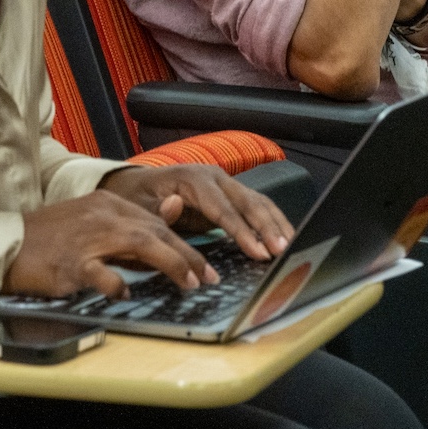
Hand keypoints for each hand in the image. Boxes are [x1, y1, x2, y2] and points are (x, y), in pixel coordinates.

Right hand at [4, 187, 215, 297]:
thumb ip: (133, 221)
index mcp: (108, 205)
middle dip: (186, 256)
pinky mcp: (70, 263)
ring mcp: (86, 239)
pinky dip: (116, 283)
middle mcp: (101, 216)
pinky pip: (100, 273)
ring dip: (168, 264)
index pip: (155, 223)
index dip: (183, 245)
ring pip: (138, 244)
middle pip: (154, 232)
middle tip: (206, 277)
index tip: (203, 267)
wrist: (7, 244)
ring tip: (186, 283)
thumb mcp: (94, 223)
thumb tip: (175, 207)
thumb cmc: (52, 238)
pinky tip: (125, 293)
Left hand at [101, 164, 293, 261]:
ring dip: (276, 224)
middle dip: (267, 228)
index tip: (258, 252)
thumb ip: (158, 212)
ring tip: (290, 246)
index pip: (223, 209)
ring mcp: (225, 183)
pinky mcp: (230, 193)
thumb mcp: (140, 208)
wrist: (137, 185)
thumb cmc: (138, 200)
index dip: (243, 232)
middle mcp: (214, 177)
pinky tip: (283, 237)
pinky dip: (272, 221)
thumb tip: (176, 206)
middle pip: (248, 202)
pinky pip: (256, 206)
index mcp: (193, 179)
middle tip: (283, 251)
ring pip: (258, 201)